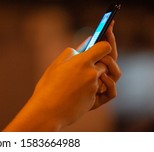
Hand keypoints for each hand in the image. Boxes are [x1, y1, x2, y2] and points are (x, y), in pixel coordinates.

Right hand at [4, 22, 120, 130]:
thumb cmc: (49, 86)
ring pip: (103, 76)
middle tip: (88, 62)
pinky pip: (101, 89)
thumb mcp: (57, 64)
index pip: (105, 47)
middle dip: (99, 62)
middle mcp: (92, 73)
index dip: (106, 44)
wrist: (47, 111)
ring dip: (96, 75)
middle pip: (106, 62)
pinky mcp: (95, 99)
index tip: (103, 43)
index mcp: (82, 61)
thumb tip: (87, 41)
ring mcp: (94, 87)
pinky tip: (82, 89)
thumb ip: (73, 52)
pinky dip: (94, 88)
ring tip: (78, 79)